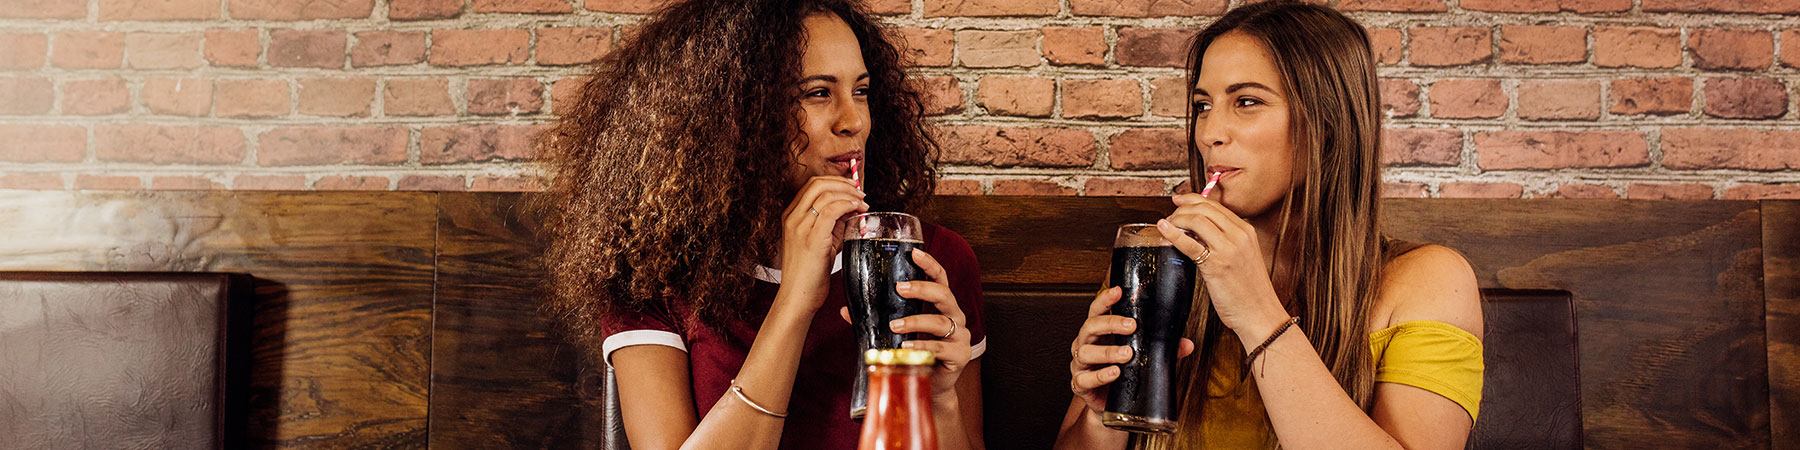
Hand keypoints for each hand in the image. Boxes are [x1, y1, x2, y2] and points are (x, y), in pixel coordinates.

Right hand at [778, 176, 866, 309]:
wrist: (798, 297)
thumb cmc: (809, 274)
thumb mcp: (820, 241)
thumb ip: (833, 223)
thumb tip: (851, 209)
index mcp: (791, 216)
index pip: (812, 185)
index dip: (835, 181)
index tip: (852, 188)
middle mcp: (792, 218)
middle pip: (818, 183)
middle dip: (843, 183)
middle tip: (860, 193)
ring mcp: (800, 226)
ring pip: (826, 193)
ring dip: (849, 194)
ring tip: (862, 203)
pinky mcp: (812, 237)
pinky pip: (832, 210)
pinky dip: (848, 205)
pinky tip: (858, 210)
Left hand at [839, 249, 970, 399]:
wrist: (931, 386)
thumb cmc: (917, 353)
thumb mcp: (897, 332)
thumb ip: (877, 319)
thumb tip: (846, 310)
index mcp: (943, 305)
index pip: (940, 278)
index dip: (929, 264)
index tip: (914, 253)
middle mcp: (955, 316)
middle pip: (944, 294)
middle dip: (922, 289)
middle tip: (900, 289)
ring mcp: (960, 336)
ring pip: (941, 322)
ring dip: (916, 321)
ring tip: (895, 325)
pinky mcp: (960, 356)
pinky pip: (940, 348)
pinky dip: (922, 346)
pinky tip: (906, 347)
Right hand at [1067, 287, 1193, 415]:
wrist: (1111, 405)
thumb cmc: (1123, 374)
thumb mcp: (1142, 358)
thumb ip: (1161, 349)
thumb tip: (1187, 344)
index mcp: (1098, 333)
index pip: (1097, 311)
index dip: (1105, 300)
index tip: (1119, 291)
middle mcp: (1086, 344)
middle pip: (1090, 327)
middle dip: (1110, 323)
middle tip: (1132, 325)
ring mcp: (1080, 364)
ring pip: (1086, 352)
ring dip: (1108, 352)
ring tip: (1127, 354)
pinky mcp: (1080, 384)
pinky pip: (1085, 379)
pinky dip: (1100, 375)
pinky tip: (1115, 373)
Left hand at [1157, 193, 1287, 338]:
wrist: (1260, 314)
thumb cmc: (1250, 291)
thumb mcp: (1243, 257)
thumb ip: (1226, 242)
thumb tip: (1198, 234)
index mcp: (1246, 231)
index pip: (1215, 206)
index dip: (1192, 199)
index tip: (1179, 200)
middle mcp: (1239, 235)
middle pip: (1204, 208)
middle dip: (1182, 207)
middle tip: (1171, 215)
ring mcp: (1228, 248)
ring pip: (1197, 219)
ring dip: (1176, 218)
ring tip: (1167, 225)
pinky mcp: (1216, 264)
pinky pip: (1189, 243)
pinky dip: (1173, 233)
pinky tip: (1163, 229)